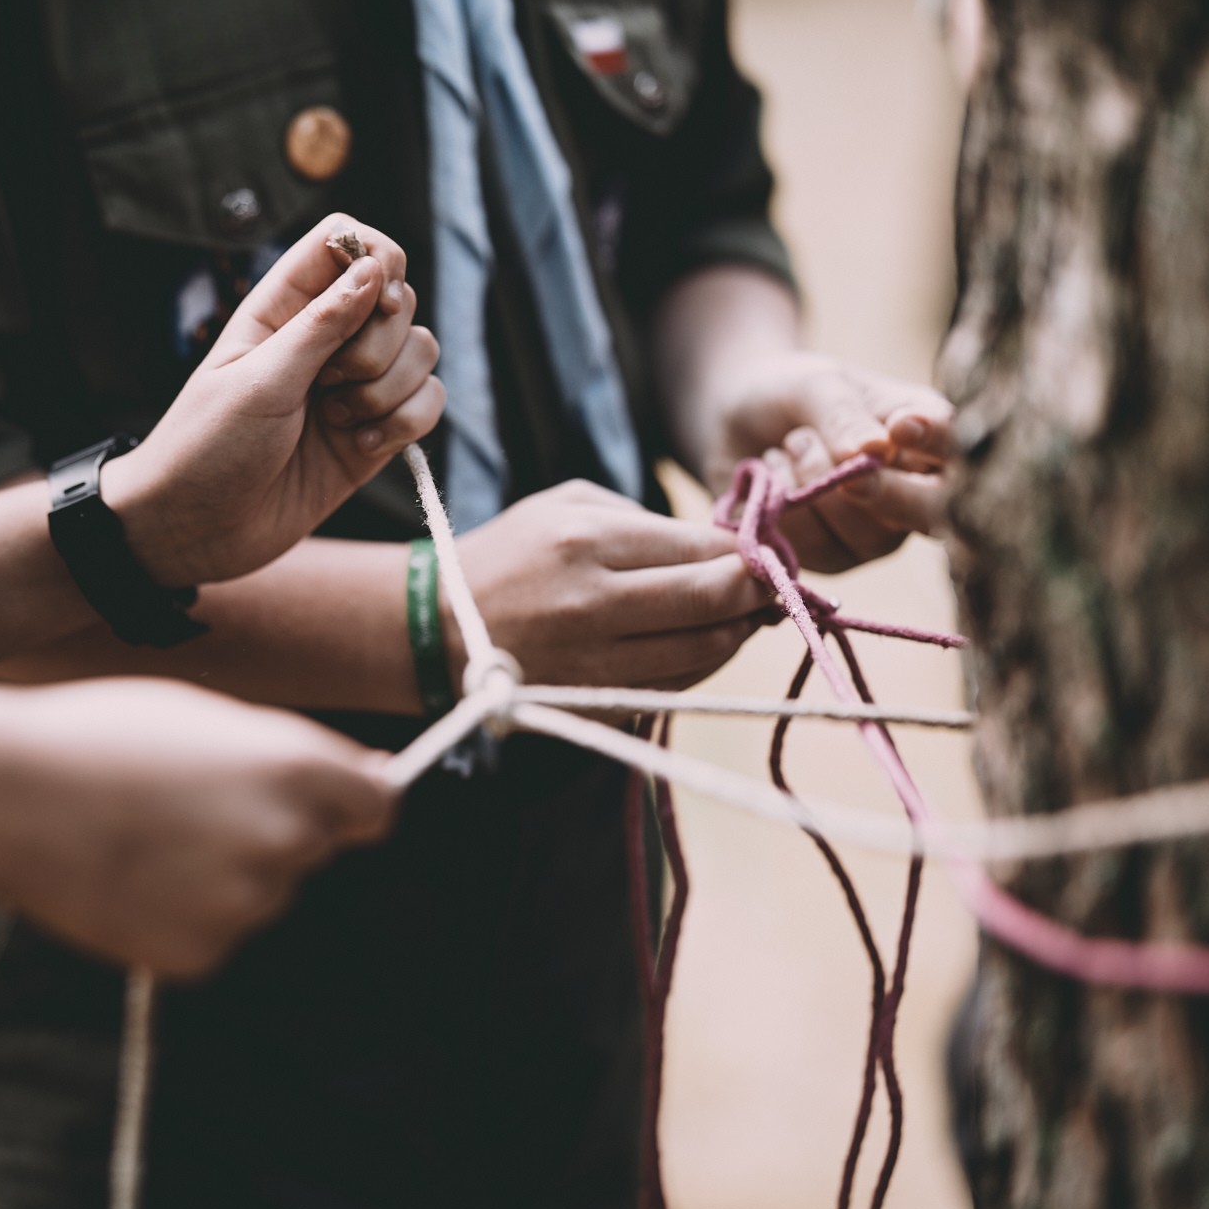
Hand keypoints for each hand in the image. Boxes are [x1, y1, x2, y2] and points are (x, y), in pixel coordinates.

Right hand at [0, 680, 395, 976]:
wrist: (7, 799)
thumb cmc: (101, 738)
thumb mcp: (207, 716)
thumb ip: (290, 753)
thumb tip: (372, 781)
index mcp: (296, 768)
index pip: (377, 809)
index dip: (349, 804)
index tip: (323, 803)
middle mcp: (284, 839)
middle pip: (311, 849)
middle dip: (270, 832)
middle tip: (190, 806)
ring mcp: (244, 904)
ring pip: (260, 893)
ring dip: (222, 875)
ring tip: (145, 837)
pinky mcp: (200, 953)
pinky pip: (214, 934)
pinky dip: (182, 915)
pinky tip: (130, 878)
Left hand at [108, 215, 443, 587]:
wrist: (197, 530)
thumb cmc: (206, 449)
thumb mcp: (258, 381)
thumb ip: (320, 324)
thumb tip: (373, 268)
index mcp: (283, 307)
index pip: (348, 240)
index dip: (375, 258)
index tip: (373, 301)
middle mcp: (324, 338)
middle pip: (397, 298)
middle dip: (378, 343)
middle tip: (329, 383)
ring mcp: (353, 386)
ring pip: (421, 350)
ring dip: (391, 388)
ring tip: (338, 423)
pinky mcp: (374, 432)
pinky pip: (428, 402)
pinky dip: (407, 423)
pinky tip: (361, 448)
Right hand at [449, 481, 773, 689]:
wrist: (433, 627)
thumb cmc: (507, 555)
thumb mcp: (566, 505)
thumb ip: (647, 520)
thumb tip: (725, 547)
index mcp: (586, 541)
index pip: (702, 550)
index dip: (750, 553)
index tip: (768, 552)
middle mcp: (593, 603)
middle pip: (715, 601)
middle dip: (760, 593)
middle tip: (775, 585)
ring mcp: (592, 661)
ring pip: (704, 652)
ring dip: (737, 633)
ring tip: (743, 615)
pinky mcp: (591, 702)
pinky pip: (672, 688)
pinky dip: (700, 666)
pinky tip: (701, 644)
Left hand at [707, 350, 952, 571]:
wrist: (736, 419)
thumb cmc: (794, 392)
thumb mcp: (818, 385)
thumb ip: (844, 415)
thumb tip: (875, 450)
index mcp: (928, 438)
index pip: (958, 450)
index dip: (939, 445)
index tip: (902, 427)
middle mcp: (914, 492)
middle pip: (929, 514)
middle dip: (885, 492)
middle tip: (848, 471)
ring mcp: (875, 533)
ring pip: (865, 534)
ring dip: (817, 484)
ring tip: (795, 441)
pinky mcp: (830, 556)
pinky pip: (814, 546)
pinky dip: (785, 507)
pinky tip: (774, 473)